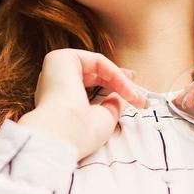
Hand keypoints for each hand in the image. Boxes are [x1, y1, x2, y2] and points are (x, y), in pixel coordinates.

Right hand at [15, 49, 149, 158]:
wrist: (62, 133)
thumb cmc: (79, 134)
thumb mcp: (102, 120)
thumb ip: (111, 106)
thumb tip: (120, 97)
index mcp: (59, 98)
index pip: (89, 86)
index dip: (113, 87)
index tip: (134, 96)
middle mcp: (54, 82)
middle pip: (94, 74)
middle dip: (120, 81)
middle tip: (138, 92)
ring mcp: (56, 69)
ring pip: (97, 67)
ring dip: (120, 80)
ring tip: (135, 96)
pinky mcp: (61, 58)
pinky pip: (97, 61)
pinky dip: (114, 73)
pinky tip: (125, 87)